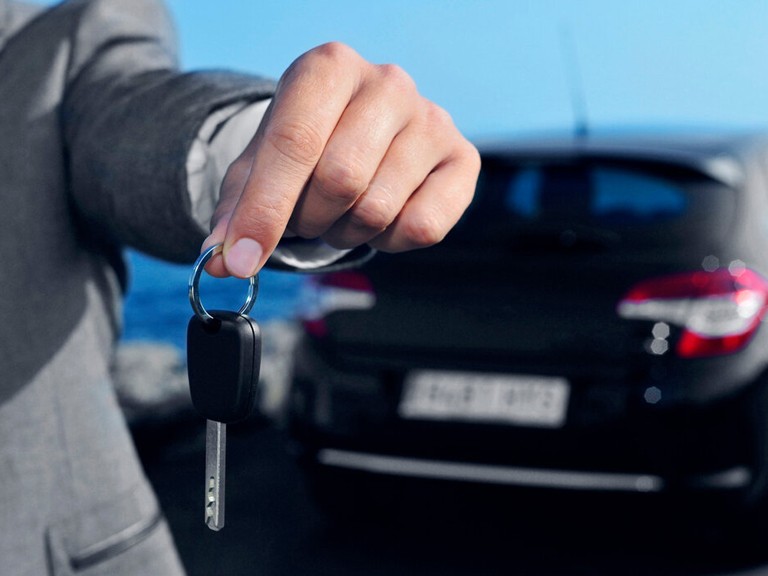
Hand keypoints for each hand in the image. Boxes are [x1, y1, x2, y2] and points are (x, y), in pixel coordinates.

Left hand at [203, 42, 479, 277]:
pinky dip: (390, 240)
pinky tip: (383, 217)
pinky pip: (423, 227)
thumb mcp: (261, 166)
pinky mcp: (463, 158)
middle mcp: (387, 83)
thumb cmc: (307, 146)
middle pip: (339, 180)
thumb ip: (237, 210)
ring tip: (343, 211)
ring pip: (378, 208)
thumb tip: (221, 261)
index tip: (240, 260)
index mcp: (328, 67)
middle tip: (307, 216)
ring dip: (347, 230)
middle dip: (310, 218)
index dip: (264, 210)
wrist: (361, 132)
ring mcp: (431, 118)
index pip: (294, 143)